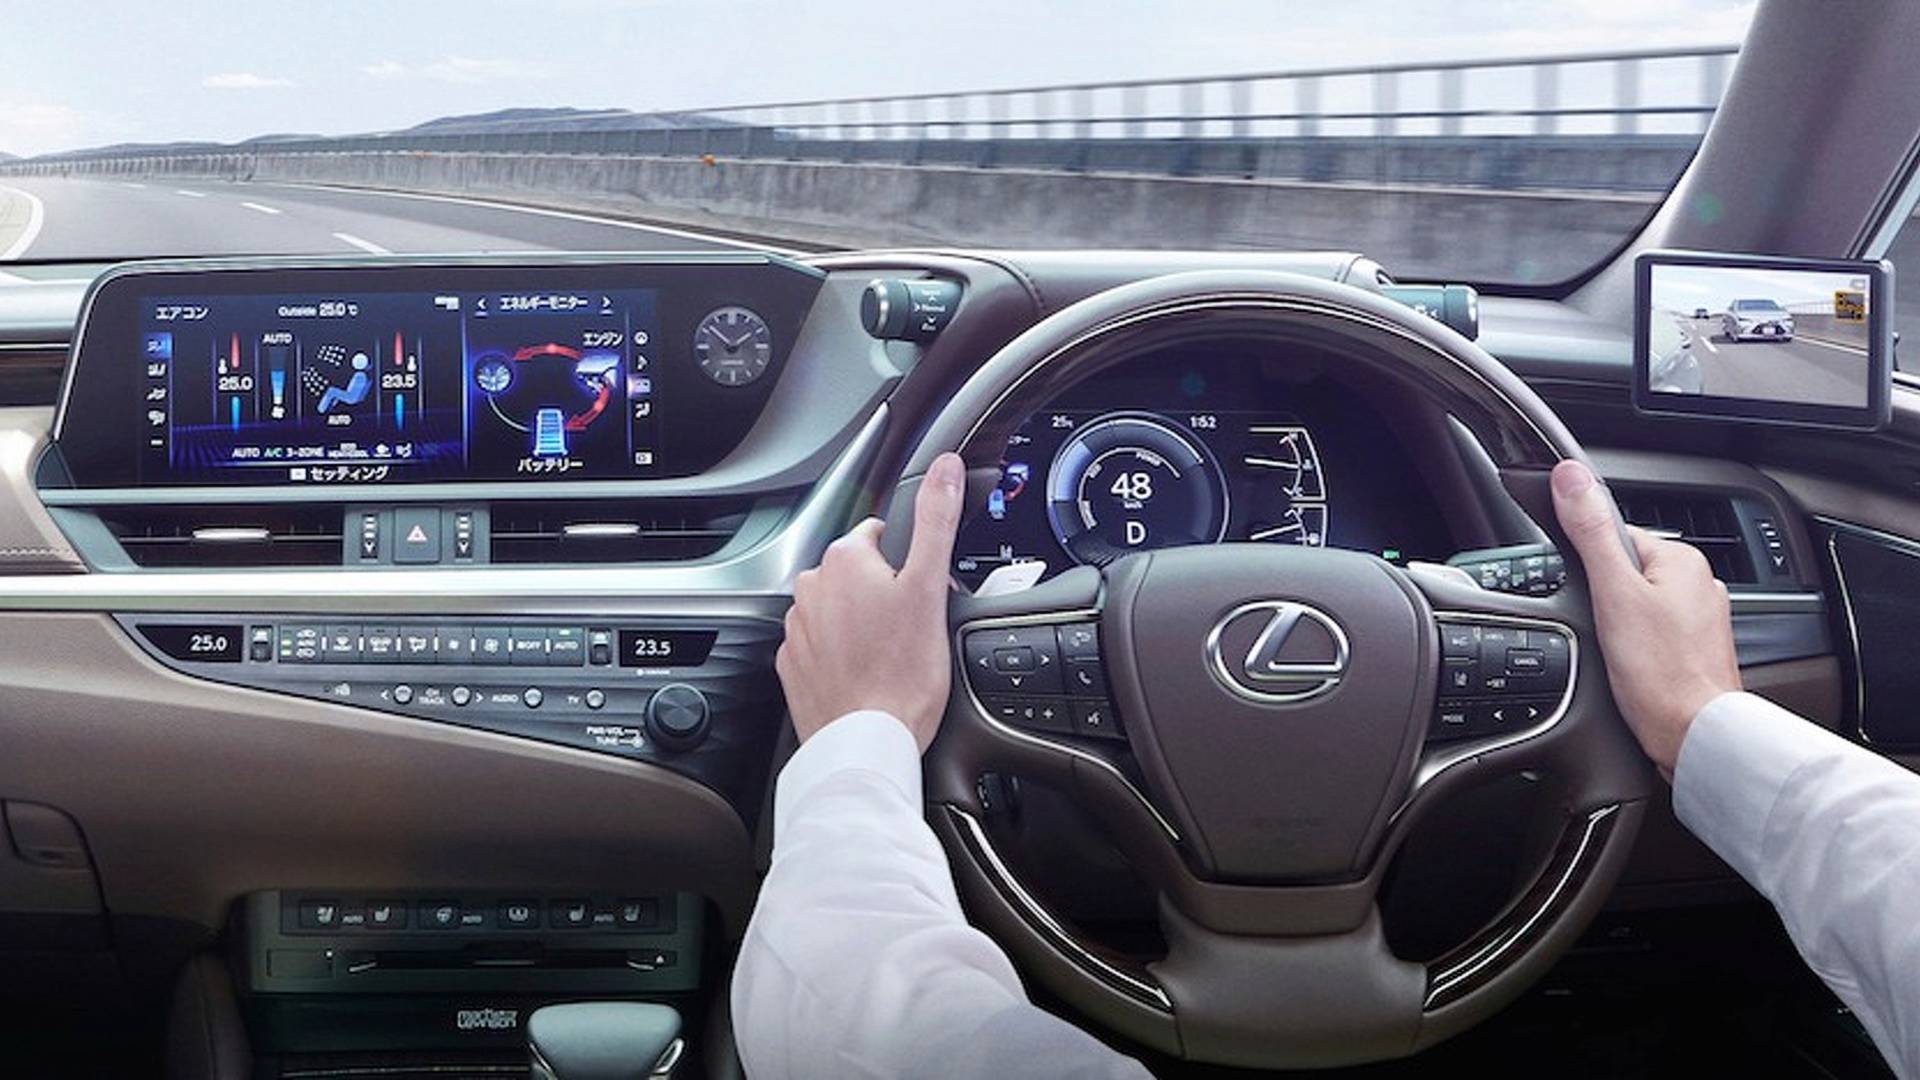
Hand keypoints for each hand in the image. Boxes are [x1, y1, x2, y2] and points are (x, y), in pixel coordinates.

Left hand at [776, 453, 965, 751]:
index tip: (921, 596)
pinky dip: (843, 656)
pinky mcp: (794, 665)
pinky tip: (867, 676)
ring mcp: (798, 629)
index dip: (909, 565)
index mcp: (844, 560)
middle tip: (911, 631)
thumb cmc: (902, 674)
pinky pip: (823, 647)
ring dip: (862, 625)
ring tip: (890, 658)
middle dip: (885, 594)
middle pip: (859, 574)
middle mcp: (810, 588)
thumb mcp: (929, 587)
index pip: (881, 537)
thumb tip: (944, 468)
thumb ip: (935, 520)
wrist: (867, 742)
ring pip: (839, 611)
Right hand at [1551, 459, 1740, 778]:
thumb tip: (1570, 477)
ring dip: (1620, 624)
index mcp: (1681, 559)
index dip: (1588, 564)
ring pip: (1639, 605)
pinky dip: (1637, 646)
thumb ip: (1591, 532)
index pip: (1615, 537)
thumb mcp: (1613, 593)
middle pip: (1626, 572)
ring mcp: (1701, 619)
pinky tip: (1631, 667)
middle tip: (1599, 629)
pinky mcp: (1696, 650)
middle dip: (1603, 597)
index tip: (1583, 593)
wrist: (1695, 737)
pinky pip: (1653, 632)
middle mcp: (1700, 584)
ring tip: (1617, 652)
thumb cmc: (1660, 673)